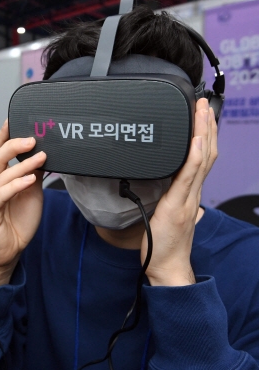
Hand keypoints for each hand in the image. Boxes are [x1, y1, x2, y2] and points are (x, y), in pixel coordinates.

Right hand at [0, 119, 45, 286]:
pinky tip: (30, 180)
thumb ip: (33, 174)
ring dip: (23, 164)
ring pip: (2, 173)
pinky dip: (16, 184)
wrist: (11, 250)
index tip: (15, 119)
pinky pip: (2, 193)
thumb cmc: (18, 222)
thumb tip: (43, 155)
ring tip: (41, 158)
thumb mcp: (31, 193)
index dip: (4, 134)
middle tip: (33, 139)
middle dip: (14, 144)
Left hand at [142, 98, 217, 285]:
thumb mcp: (166, 214)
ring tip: (202, 110)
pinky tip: (196, 139)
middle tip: (204, 103)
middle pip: (206, 153)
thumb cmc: (165, 244)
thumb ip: (169, 198)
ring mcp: (188, 198)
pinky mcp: (178, 205)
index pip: (202, 158)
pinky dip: (194, 155)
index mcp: (190, 193)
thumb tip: (164, 186)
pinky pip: (189, 176)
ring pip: (201, 159)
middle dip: (206, 126)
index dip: (204, 136)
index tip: (202, 116)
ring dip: (203, 132)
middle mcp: (193, 193)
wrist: (167, 266)